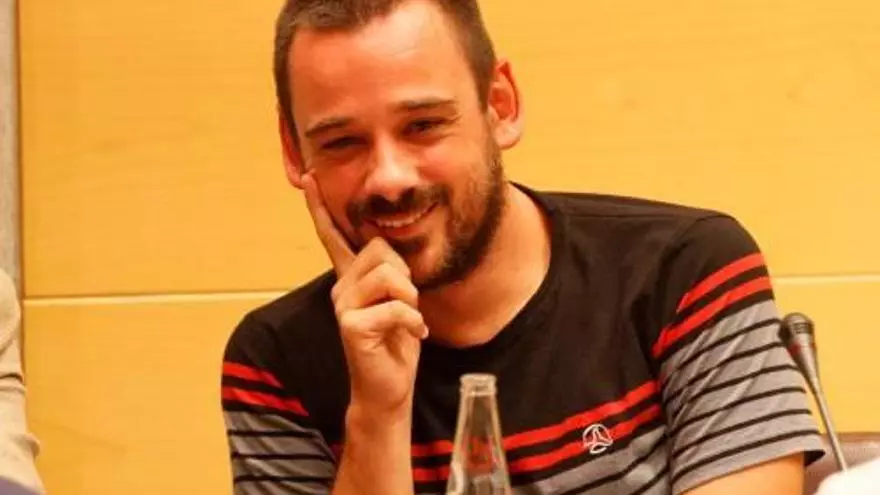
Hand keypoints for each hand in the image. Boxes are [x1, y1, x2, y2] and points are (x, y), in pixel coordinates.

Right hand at [302, 174, 427, 416]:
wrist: (388, 387)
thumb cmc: (395, 341)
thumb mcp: (398, 299)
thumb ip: (393, 273)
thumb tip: (395, 250)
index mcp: (351, 278)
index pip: (333, 236)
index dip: (320, 207)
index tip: (309, 177)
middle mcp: (341, 287)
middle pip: (381, 249)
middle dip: (405, 274)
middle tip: (404, 304)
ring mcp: (343, 305)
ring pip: (390, 275)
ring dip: (410, 298)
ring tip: (406, 319)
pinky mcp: (351, 325)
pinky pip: (396, 307)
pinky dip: (413, 322)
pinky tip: (410, 335)